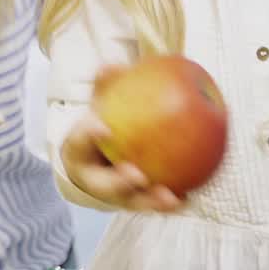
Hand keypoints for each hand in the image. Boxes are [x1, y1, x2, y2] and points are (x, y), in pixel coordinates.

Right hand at [60, 69, 183, 212]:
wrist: (96, 161)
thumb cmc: (102, 126)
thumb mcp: (100, 106)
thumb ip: (105, 87)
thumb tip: (112, 64)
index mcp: (79, 154)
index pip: (79, 143)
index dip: (89, 135)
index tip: (102, 126)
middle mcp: (94, 180)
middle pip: (104, 185)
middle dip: (119, 182)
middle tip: (137, 173)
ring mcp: (115, 197)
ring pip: (132, 202)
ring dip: (150, 202)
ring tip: (169, 196)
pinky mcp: (134, 204)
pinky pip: (153, 205)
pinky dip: (171, 203)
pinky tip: (190, 197)